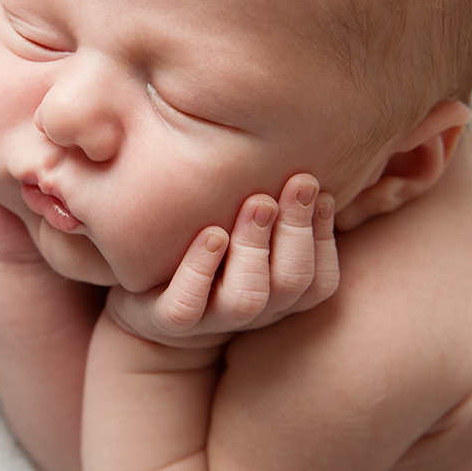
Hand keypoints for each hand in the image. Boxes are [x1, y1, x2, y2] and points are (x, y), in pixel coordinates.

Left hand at [105, 174, 338, 347]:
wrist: (147, 302)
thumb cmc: (207, 253)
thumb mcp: (244, 228)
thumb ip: (274, 204)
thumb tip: (306, 151)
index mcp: (278, 294)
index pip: (320, 279)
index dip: (324, 236)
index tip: (321, 189)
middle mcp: (253, 311)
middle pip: (292, 283)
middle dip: (298, 230)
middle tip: (298, 182)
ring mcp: (210, 319)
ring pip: (245, 298)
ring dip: (254, 247)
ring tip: (257, 203)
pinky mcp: (168, 320)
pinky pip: (185, 305)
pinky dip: (199, 268)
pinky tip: (210, 233)